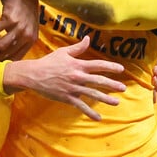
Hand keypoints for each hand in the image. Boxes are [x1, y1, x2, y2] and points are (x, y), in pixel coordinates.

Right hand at [0, 0, 38, 60]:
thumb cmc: (27, 9)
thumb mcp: (30, 27)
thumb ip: (22, 39)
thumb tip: (8, 51)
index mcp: (32, 39)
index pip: (18, 57)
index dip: (6, 62)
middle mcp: (26, 35)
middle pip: (8, 53)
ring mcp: (18, 27)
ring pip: (1, 46)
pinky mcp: (9, 19)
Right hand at [3, 36, 125, 120]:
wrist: (34, 75)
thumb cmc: (48, 62)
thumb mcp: (63, 52)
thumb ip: (78, 48)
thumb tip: (88, 38)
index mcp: (78, 65)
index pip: (98, 65)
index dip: (110, 67)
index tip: (121, 70)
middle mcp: (78, 77)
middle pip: (99, 81)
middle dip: (112, 85)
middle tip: (123, 88)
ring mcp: (73, 88)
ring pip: (93, 94)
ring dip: (106, 99)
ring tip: (116, 102)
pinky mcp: (67, 98)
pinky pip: (81, 106)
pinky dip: (90, 112)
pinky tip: (98, 117)